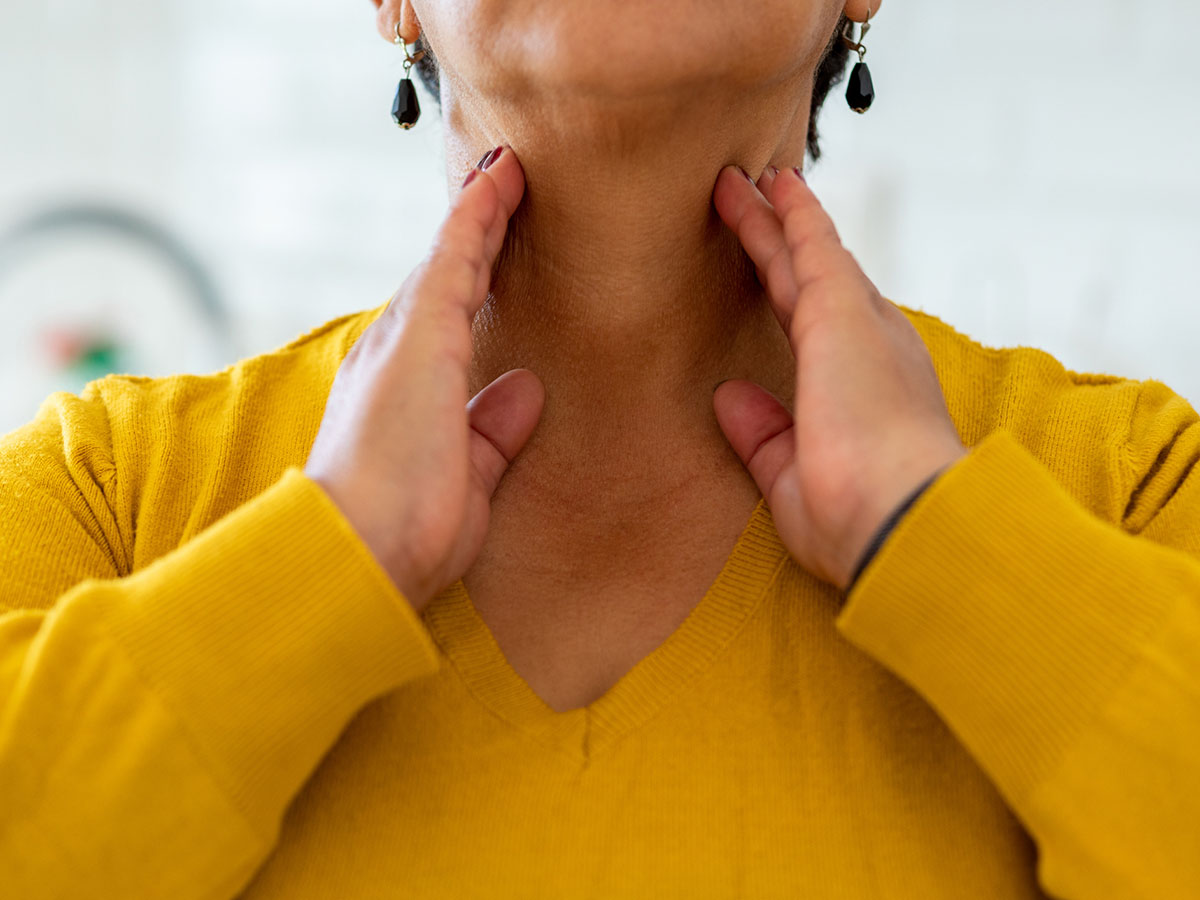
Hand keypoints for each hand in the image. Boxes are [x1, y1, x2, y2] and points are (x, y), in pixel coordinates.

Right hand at [305, 147, 543, 612]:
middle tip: (503, 185)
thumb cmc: (405, 534)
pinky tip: (500, 180)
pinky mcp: (421, 336)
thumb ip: (492, 432)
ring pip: (449, 261)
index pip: (443, 322)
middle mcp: (392, 355)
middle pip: (442, 279)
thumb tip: (523, 390)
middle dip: (474, 233)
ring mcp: (403, 341)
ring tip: (508, 171)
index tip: (494, 243)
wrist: (361, 553)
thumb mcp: (468, 475)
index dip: (470, 276)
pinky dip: (478, 216)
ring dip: (479, 214)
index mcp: (403, 392)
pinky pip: (456, 259)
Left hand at [711, 165, 966, 591]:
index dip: (791, 297)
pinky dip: (790, 212)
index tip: (770, 271)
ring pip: (805, 257)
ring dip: (772, 219)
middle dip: (779, 244)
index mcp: (864, 393)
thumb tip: (730, 397)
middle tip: (751, 204)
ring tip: (739, 181)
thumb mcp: (791, 478)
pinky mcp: (842, 311)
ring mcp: (860, 325)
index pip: (816, 335)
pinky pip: (811, 246)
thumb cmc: (858, 520)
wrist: (899, 519)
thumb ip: (763, 435)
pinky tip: (769, 184)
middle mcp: (871, 350)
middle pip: (811, 283)